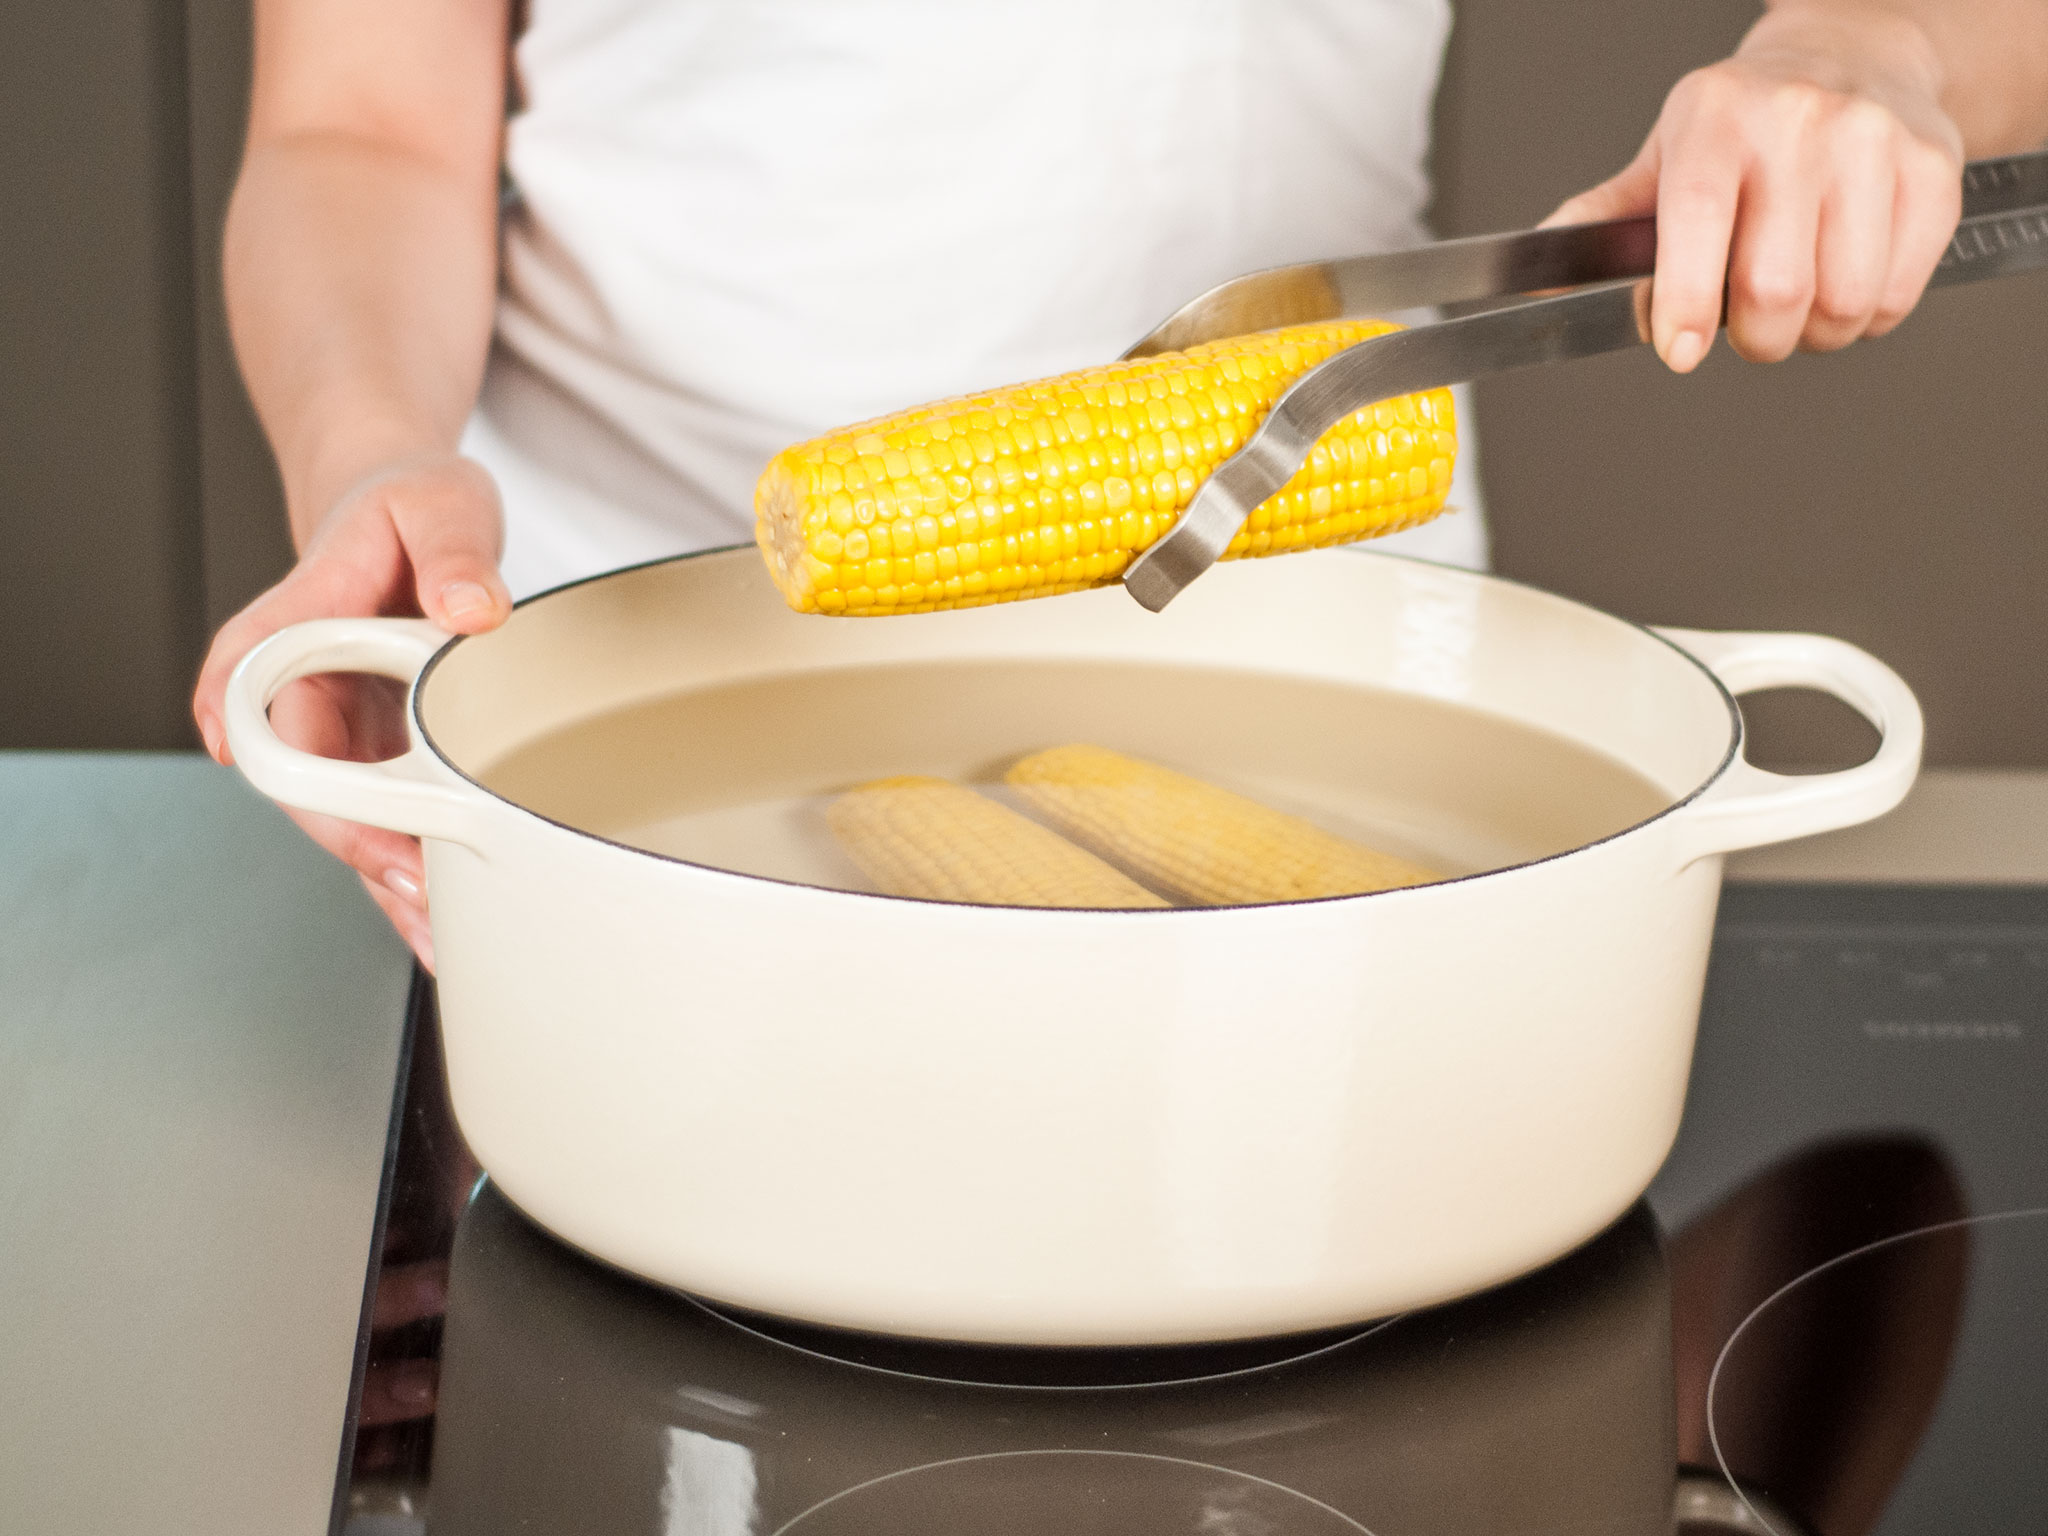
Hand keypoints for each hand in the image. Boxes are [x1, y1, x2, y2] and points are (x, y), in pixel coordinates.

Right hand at [192, 454, 510, 966]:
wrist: (414, 514)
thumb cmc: (412, 505)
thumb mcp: (442, 503)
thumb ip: (456, 552)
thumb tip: (471, 606)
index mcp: (302, 616)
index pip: (252, 677)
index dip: (255, 733)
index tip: (270, 772)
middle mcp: (308, 681)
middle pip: (303, 775)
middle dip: (354, 838)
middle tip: (411, 880)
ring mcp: (344, 726)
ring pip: (343, 815)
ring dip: (384, 878)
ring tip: (434, 931)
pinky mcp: (383, 751)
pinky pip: (386, 818)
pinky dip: (411, 869)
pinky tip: (440, 921)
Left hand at [1546, 3, 1962, 370]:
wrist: (1853, 53)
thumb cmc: (1743, 123)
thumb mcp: (1662, 158)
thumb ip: (1600, 224)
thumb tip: (1536, 278)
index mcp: (1716, 120)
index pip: (1698, 223)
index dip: (1685, 303)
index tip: (1680, 348)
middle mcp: (1798, 122)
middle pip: (1774, 288)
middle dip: (1753, 336)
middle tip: (1745, 325)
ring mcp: (1873, 142)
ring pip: (1842, 302)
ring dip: (1813, 334)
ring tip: (1797, 303)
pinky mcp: (1932, 172)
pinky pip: (1896, 295)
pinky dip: (1866, 317)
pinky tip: (1845, 279)